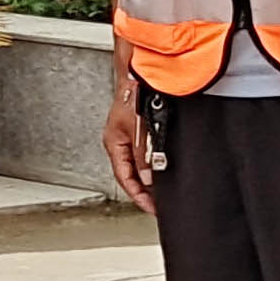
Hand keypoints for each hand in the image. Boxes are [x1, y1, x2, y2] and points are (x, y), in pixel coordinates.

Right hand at [101, 64, 160, 208]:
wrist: (141, 72)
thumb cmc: (134, 95)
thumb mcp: (139, 131)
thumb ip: (142, 156)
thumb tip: (147, 178)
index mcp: (114, 144)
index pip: (124, 178)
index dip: (138, 196)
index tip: (152, 208)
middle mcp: (120, 142)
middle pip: (131, 174)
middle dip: (145, 190)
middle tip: (160, 203)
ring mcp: (130, 135)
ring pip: (140, 164)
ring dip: (151, 177)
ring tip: (164, 189)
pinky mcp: (141, 128)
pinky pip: (147, 153)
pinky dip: (155, 163)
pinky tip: (165, 166)